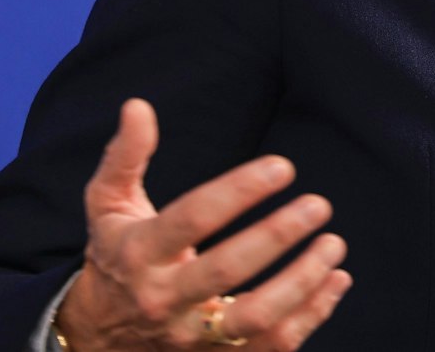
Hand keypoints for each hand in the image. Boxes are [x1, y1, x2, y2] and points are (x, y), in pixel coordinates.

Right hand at [54, 99, 352, 350]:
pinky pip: (271, 346)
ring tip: (334, 244)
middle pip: (226, 271)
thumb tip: (138, 106)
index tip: (283, 167)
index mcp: (141, 254)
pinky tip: (337, 280)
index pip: (192, 219)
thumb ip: (126, 158)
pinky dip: (312, 315)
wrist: (97, 335)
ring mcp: (192, 336)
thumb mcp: (109, 207)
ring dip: (302, 283)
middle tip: (319, 205)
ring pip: (254, 319)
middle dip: (277, 236)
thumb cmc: (117, 256)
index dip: (239, 191)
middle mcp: (165, 299)